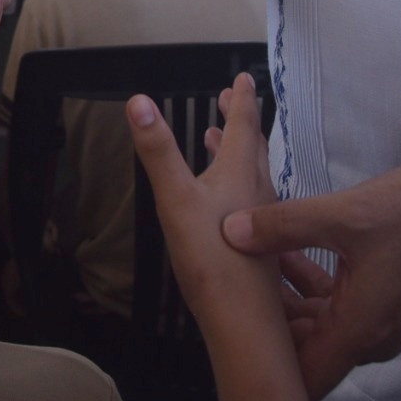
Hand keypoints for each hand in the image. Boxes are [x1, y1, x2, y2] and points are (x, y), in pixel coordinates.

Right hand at [125, 75, 322, 347]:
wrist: (243, 323)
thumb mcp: (176, 199)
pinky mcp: (259, 247)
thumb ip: (158, 151)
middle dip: (241, 120)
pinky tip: (227, 202)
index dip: (242, 99)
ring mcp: (261, 221)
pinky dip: (236, 183)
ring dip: (236, 151)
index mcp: (240, 172)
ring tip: (219, 139)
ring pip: (252, 175)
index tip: (244, 77)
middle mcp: (257, 191)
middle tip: (233, 98)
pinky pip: (249, 201)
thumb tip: (138, 99)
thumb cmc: (211, 258)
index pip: (244, 125)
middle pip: (251, 147)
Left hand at [221, 156, 400, 399]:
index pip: (301, 380)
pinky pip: (332, 302)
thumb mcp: (346, 215)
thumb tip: (229, 231)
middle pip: (301, 348)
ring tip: (238, 259)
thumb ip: (284, 225)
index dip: (263, 366)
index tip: (225, 334)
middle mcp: (366, 337)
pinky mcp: (381, 299)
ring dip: (281, 294)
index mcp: (357, 332)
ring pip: (314, 321)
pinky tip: (278, 245)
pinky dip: (305, 281)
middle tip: (219, 283)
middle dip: (262, 319)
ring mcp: (375, 320)